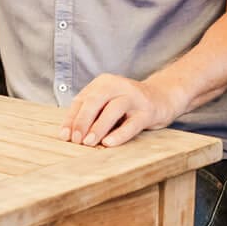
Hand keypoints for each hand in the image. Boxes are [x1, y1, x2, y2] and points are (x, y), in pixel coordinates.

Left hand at [60, 74, 174, 146]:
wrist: (162, 97)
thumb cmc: (128, 104)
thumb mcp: (107, 103)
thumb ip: (91, 114)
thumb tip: (70, 134)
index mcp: (103, 82)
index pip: (82, 100)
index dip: (71, 118)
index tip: (64, 136)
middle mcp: (117, 85)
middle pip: (95, 101)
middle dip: (82, 121)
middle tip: (75, 140)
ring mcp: (134, 97)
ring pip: (112, 110)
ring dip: (98, 127)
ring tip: (88, 142)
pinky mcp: (148, 111)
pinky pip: (132, 123)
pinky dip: (119, 134)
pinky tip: (109, 143)